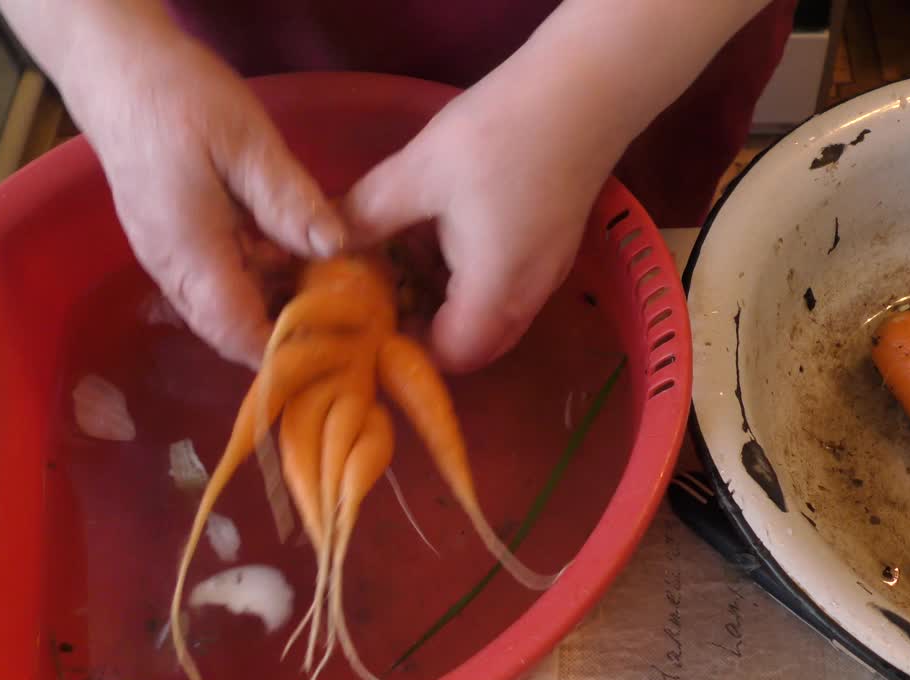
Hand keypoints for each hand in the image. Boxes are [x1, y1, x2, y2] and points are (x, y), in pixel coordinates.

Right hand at [68, 34, 344, 367]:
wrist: (117, 69)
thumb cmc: (179, 100)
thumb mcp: (246, 142)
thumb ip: (287, 200)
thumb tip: (335, 248)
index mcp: (191, 253)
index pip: (237, 331)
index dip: (283, 353)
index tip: (336, 354)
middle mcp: (174, 268)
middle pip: (231, 328)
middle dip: (286, 333)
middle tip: (349, 321)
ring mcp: (169, 256)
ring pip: (226, 306)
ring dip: (275, 304)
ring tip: (335, 290)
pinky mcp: (174, 240)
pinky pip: (219, 279)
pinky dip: (260, 279)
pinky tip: (298, 257)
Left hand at [340, 78, 620, 373]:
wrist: (584, 93)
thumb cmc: (500, 135)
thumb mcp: (419, 171)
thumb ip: (368, 215)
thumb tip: (325, 243)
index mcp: (493, 290)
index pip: (451, 357)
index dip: (409, 352)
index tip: (370, 327)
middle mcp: (526, 296)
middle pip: (476, 345)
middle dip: (428, 333)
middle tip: (382, 300)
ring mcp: (546, 274)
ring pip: (493, 317)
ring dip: (450, 304)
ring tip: (403, 266)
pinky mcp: (553, 249)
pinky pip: (509, 289)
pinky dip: (473, 281)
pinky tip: (442, 237)